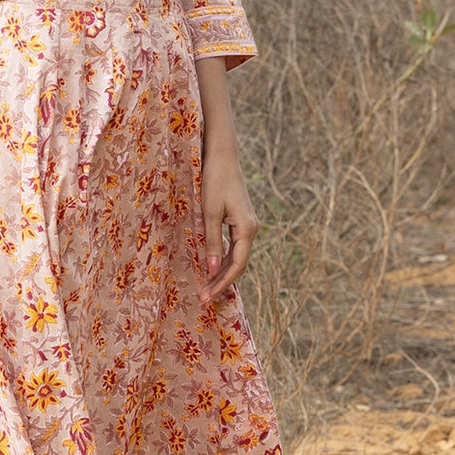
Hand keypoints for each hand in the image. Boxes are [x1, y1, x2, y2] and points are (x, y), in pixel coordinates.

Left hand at [199, 142, 257, 305]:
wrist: (223, 156)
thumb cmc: (215, 181)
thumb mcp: (209, 212)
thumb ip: (211, 241)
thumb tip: (211, 269)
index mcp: (247, 229)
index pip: (236, 265)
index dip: (221, 283)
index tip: (207, 296)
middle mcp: (251, 229)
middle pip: (238, 264)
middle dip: (221, 282)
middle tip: (203, 298)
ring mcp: (247, 225)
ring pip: (236, 257)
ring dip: (221, 273)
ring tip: (206, 288)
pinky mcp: (240, 221)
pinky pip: (234, 247)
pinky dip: (223, 259)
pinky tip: (211, 268)